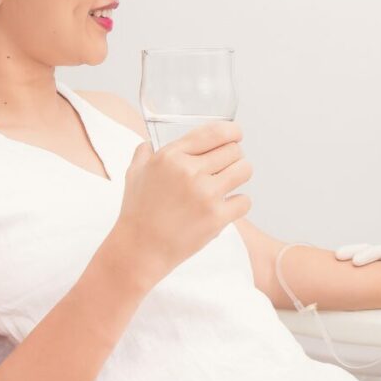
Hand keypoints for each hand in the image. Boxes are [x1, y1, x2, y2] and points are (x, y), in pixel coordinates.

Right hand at [112, 121, 252, 288]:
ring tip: (229, 182)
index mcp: (172, 156)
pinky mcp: (216, 218)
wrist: (139, 250)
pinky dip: (239, 203)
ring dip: (240, 174)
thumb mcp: (135, 173)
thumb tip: (152, 142)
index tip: (236, 134)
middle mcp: (190, 172)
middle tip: (227, 165)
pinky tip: (226, 206)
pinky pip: (245, 200)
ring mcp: (205, 195)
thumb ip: (145, 152)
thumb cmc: (137, 211)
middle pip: (234, 150)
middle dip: (234, 155)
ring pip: (244, 170)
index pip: (216, 132)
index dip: (233, 131)